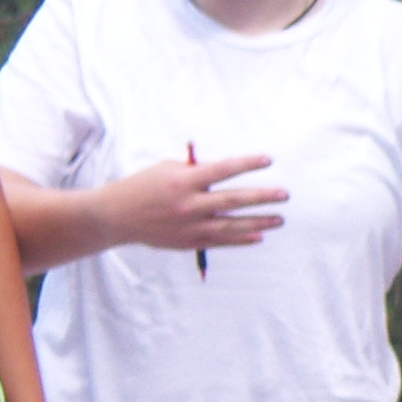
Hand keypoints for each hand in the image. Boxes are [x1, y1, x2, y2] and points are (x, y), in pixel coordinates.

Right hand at [104, 152, 284, 252]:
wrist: (117, 216)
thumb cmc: (145, 186)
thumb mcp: (168, 169)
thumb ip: (197, 172)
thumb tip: (228, 172)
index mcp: (184, 180)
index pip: (223, 169)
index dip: (247, 164)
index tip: (269, 160)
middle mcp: (189, 203)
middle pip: (233, 200)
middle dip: (262, 197)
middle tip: (284, 195)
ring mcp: (190, 225)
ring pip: (232, 225)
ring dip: (259, 221)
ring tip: (279, 219)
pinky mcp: (189, 241)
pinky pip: (221, 241)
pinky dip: (241, 239)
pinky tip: (259, 236)